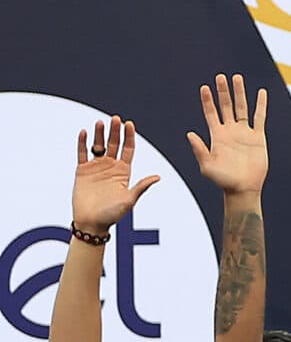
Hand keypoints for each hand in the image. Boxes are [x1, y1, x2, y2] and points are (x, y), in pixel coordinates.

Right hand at [69, 118, 159, 235]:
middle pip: (114, 144)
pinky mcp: (82, 170)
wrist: (92, 222)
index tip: (130, 124)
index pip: (128, 150)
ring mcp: (96, 167)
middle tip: (116, 118)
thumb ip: (141, 186)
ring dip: (99, 134)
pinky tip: (83, 132)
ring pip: (98, 145)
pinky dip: (82, 143)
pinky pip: (82, 153)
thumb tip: (158, 176)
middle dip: (115, 131)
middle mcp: (111, 167)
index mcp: (124, 172)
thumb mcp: (129, 199)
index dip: (129, 137)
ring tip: (101, 122)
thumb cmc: (113, 215)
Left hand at [188, 74, 267, 197]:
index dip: (208, 100)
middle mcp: (230, 131)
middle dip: (223, 91)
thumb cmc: (223, 181)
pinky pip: (260, 118)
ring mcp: (244, 133)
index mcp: (216, 135)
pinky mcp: (258, 138)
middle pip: (226, 106)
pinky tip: (261, 93)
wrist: (243, 189)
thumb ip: (199, 150)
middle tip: (221, 77)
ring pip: (242, 108)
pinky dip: (261, 105)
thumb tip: (189, 133)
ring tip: (237, 78)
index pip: (211, 113)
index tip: (205, 88)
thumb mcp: (206, 166)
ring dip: (239, 93)